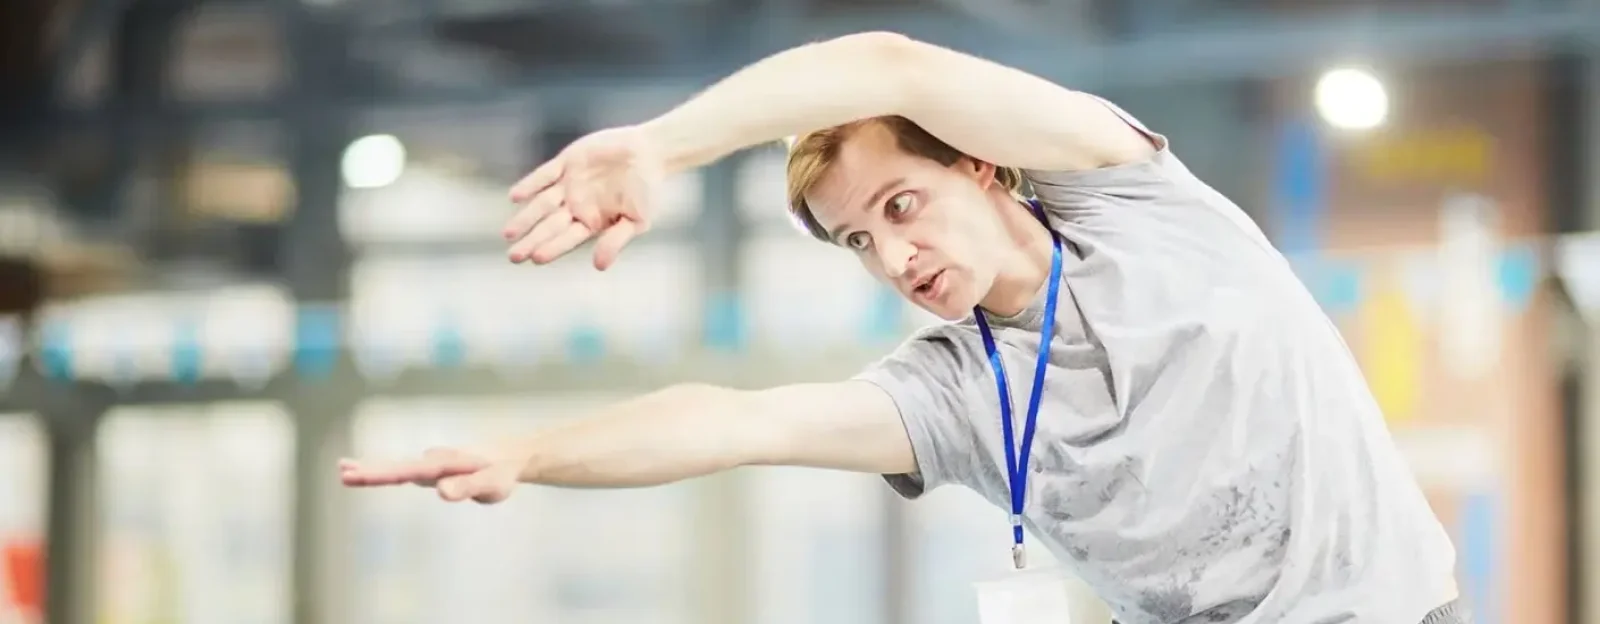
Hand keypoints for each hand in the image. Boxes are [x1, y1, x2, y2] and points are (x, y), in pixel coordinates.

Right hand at [339, 447, 522, 503]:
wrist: (510, 455)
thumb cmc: (502, 472)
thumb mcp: (491, 484)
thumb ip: (468, 486)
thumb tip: (441, 490)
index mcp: (443, 464)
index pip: (406, 471)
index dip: (380, 474)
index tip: (355, 474)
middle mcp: (433, 461)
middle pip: (396, 468)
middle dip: (369, 470)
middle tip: (341, 471)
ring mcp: (431, 464)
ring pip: (396, 467)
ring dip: (370, 469)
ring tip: (343, 470)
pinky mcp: (432, 470)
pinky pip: (403, 470)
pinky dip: (383, 471)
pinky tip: (366, 472)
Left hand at [504, 125, 666, 269]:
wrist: (650, 152)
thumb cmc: (647, 190)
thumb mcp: (637, 220)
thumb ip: (616, 240)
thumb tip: (599, 266)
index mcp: (591, 222)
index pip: (567, 239)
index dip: (552, 248)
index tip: (536, 259)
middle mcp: (576, 205)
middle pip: (549, 226)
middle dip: (531, 241)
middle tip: (514, 257)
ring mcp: (569, 184)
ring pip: (542, 203)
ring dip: (525, 218)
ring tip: (508, 233)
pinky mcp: (567, 162)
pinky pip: (544, 175)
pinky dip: (530, 184)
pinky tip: (515, 197)